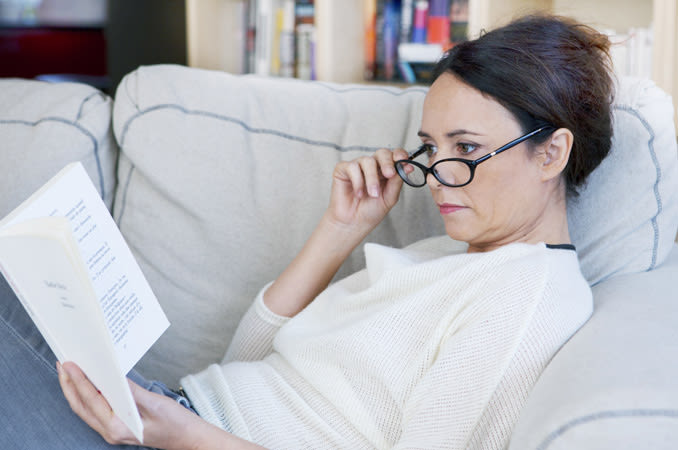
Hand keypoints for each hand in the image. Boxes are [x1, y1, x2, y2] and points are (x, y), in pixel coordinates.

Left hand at [58, 361, 255, 449]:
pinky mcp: (117, 426)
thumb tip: (111, 376)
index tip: (69, 364)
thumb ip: (130, 391)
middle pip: (81, 406)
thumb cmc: (176, 424)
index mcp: (118, 427)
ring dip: (75, 390)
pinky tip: (88, 383)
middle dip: (69, 385)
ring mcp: (113, 431)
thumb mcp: (154, 402)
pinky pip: (95, 410)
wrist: (188, 438)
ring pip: (85, 409)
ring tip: (69, 371)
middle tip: (62, 364)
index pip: (91, 400)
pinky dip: (88, 396)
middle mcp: (111, 432)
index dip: (78, 380)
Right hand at [327, 148, 407, 232]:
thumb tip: (407, 166)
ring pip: (367, 161)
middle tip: (389, 175)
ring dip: (372, 178)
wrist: (353, 224)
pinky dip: (357, 181)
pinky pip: (352, 167)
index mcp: (385, 171)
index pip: (394, 156)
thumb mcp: (389, 197)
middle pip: (382, 153)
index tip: (404, 161)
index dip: (399, 155)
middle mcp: (372, 166)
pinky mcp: (343, 169)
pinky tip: (358, 193)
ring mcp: (357, 166)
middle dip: (387, 163)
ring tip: (372, 194)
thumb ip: (397, 181)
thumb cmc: (370, 211)